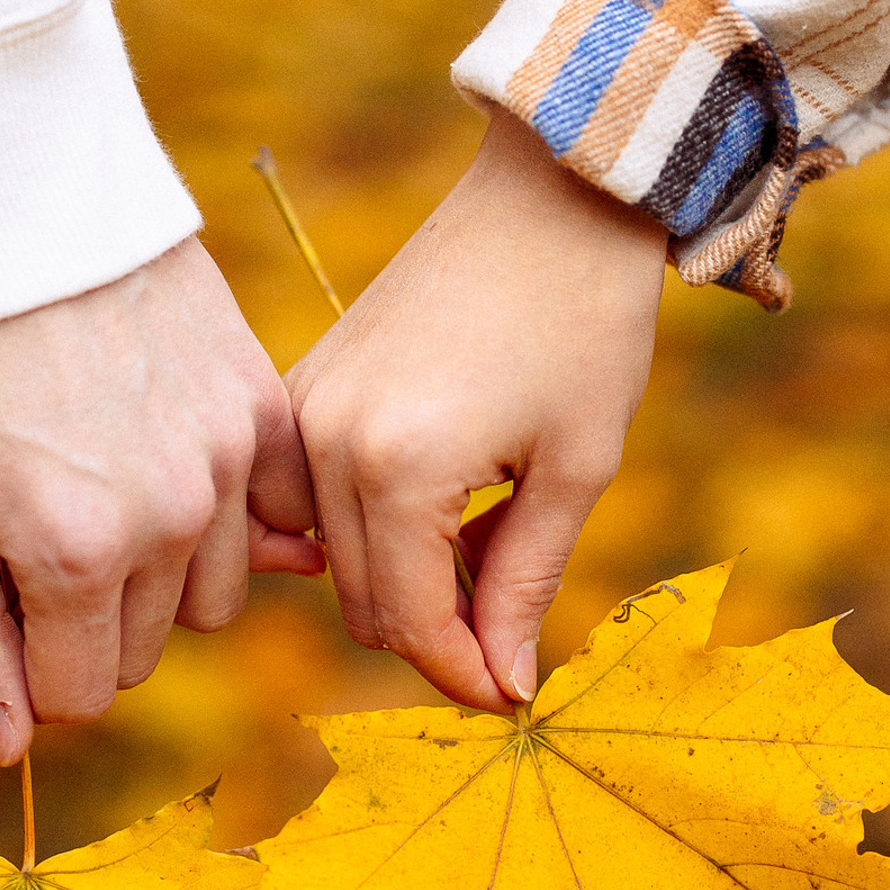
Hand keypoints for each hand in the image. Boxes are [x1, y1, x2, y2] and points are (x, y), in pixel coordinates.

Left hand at [0, 237, 323, 764]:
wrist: (13, 208)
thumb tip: (11, 747)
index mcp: (74, 550)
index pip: (77, 694)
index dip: (27, 659)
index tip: (2, 588)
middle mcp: (171, 516)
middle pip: (143, 651)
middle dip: (85, 617)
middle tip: (39, 520)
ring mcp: (228, 456)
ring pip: (211, 594)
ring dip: (159, 570)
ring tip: (103, 480)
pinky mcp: (262, 403)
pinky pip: (265, 517)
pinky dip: (222, 512)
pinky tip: (166, 456)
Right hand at [288, 109, 665, 710]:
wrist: (550, 195)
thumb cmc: (584, 323)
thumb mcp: (576, 467)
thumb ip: (525, 582)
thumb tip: (503, 685)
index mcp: (397, 468)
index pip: (411, 623)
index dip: (467, 674)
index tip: (515, 693)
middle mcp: (327, 442)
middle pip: (363, 602)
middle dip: (438, 631)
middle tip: (514, 613)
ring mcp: (306, 407)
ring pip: (330, 557)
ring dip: (401, 577)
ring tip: (486, 540)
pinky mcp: (305, 381)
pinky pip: (311, 495)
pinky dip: (366, 523)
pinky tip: (439, 499)